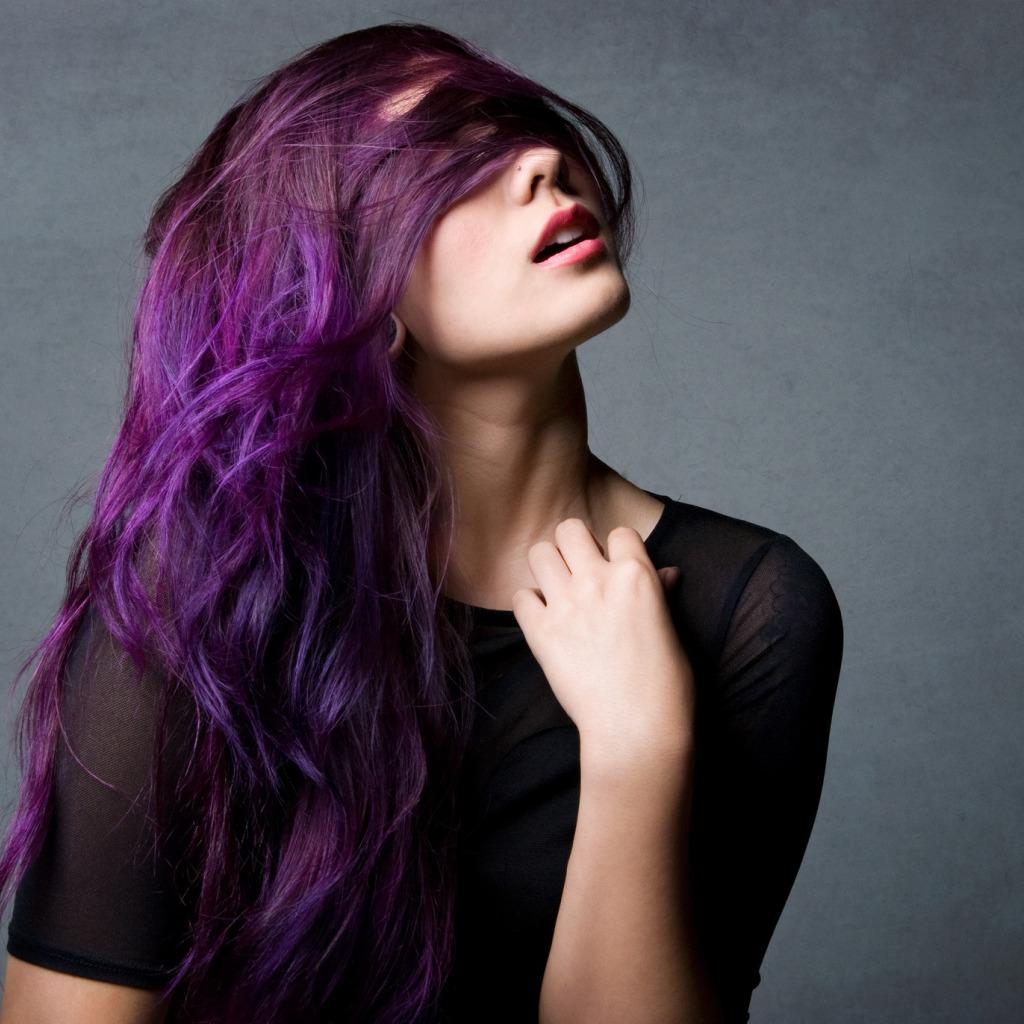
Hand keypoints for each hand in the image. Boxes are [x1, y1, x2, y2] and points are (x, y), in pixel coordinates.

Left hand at [510, 518, 695, 763]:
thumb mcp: (670, 629)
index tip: (614, 567)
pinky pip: (520, 597)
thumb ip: (659, 592)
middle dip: (573, 545)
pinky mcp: (540, 632)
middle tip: (578, 571)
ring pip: (539, 553)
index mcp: (637, 576)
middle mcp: (598, 581)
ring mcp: (566, 604)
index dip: (616, 548)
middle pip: (569, 529)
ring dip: (547, 568)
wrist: (636, 727)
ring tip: (557, 590)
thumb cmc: (665, 685)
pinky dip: (529, 605)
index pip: (619, 533)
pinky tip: (544, 620)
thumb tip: (666, 572)